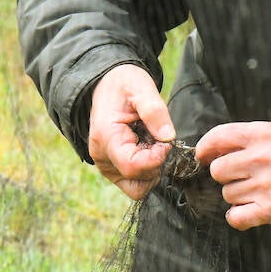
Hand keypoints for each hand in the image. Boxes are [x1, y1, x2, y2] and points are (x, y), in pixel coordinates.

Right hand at [88, 64, 175, 200]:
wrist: (107, 85)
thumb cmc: (124, 84)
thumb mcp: (141, 88)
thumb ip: (155, 112)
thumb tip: (168, 137)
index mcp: (106, 137)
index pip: (133, 166)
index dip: (156, 158)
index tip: (164, 140)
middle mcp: (102, 157)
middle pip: (138, 180)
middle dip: (156, 163)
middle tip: (158, 138)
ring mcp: (106, 166)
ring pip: (137, 187)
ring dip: (152, 168)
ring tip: (150, 142)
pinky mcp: (113, 169)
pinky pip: (135, 182)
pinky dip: (146, 170)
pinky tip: (146, 148)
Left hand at [195, 122, 270, 230]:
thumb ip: (250, 138)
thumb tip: (215, 148)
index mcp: (262, 134)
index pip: (217, 137)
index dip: (204, 149)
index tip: (203, 157)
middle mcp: (260, 157)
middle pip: (217, 171)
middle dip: (226, 176)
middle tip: (242, 177)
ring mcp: (264, 184)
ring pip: (227, 194)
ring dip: (237, 196)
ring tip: (258, 192)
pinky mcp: (270, 209)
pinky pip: (235, 217)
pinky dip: (239, 217)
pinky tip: (249, 211)